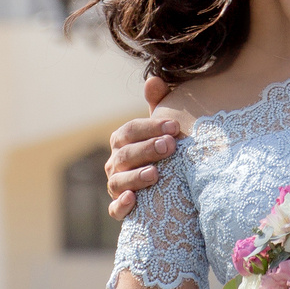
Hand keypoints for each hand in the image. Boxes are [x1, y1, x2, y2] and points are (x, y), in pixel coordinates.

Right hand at [103, 76, 174, 220]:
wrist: (168, 185)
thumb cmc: (164, 150)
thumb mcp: (162, 128)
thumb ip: (159, 103)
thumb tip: (155, 79)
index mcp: (122, 140)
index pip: (130, 130)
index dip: (150, 127)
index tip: (174, 127)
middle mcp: (115, 162)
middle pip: (125, 154)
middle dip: (147, 149)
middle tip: (170, 146)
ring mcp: (116, 185)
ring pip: (118, 181)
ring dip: (136, 177)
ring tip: (156, 174)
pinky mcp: (120, 208)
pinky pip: (115, 210)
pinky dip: (121, 205)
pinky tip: (133, 200)